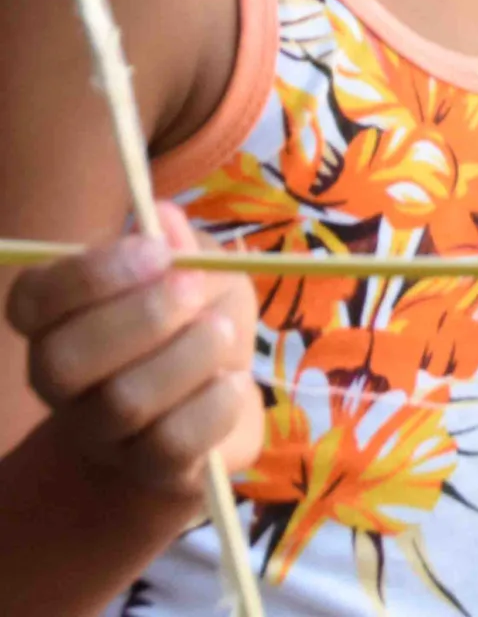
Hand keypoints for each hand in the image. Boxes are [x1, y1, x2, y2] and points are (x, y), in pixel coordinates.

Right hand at [6, 204, 261, 496]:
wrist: (215, 409)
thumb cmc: (197, 324)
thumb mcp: (202, 274)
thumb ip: (184, 248)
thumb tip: (165, 219)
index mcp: (58, 322)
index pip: (33, 301)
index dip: (89, 276)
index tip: (156, 252)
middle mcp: (62, 383)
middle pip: (64, 360)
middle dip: (142, 317)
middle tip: (195, 290)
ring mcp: (101, 434)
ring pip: (123, 402)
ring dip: (189, 356)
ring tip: (223, 333)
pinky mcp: (150, 471)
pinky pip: (172, 443)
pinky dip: (215, 404)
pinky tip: (231, 383)